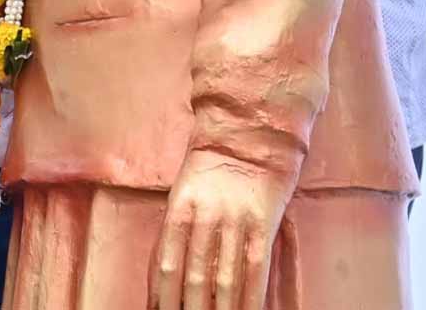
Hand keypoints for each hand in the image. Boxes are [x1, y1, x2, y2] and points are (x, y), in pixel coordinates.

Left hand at [149, 149, 296, 309]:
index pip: (166, 261)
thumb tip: (168, 273)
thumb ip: (179, 226)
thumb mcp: (185, 188)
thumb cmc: (214, 163)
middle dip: (190, 309)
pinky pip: (255, 270)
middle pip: (194, 276)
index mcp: (180, 205)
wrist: (251, 133)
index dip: (163, 294)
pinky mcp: (262, 224)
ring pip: (224, 279)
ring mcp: (235, 221)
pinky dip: (250, 299)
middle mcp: (205, 215)